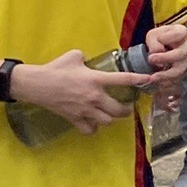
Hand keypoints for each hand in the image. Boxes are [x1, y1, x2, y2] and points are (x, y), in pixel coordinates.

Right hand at [15, 49, 150, 135]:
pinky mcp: (74, 118)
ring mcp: (84, 110)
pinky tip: (93, 123)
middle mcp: (93, 96)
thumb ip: (86, 58)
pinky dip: (93, 128)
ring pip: (107, 121)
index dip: (139, 79)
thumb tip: (89, 60)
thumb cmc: (56, 68)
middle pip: (119, 110)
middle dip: (126, 110)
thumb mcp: (74, 56)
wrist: (36, 84)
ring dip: (111, 119)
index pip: (123, 79)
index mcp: (96, 79)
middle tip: (127, 107)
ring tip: (110, 115)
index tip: (149, 80)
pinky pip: (89, 130)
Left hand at [140, 22, 186, 82]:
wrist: (179, 46)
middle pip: (181, 53)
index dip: (169, 37)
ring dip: (166, 74)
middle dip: (166, 58)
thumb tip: (155, 53)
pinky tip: (156, 81)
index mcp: (184, 33)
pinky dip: (165, 81)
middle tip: (151, 59)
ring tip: (153, 77)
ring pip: (180, 69)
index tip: (160, 38)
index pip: (180, 33)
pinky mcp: (185, 72)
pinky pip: (176, 79)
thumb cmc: (166, 38)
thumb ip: (154, 40)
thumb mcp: (157, 33)